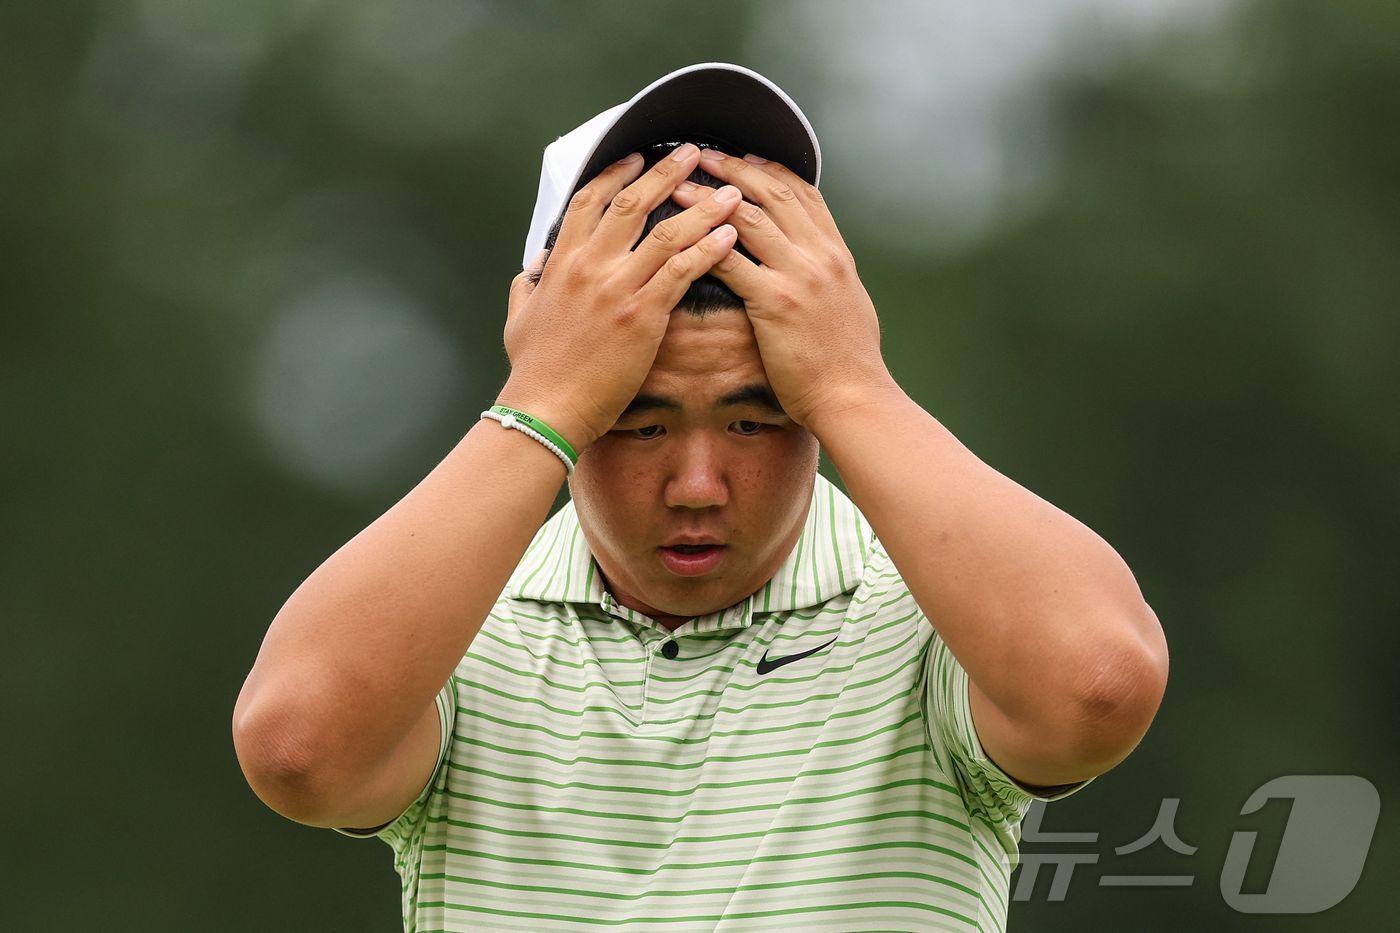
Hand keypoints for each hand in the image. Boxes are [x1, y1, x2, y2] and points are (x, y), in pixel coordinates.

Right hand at [498, 143, 743, 449]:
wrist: (546, 407)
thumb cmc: (533, 369)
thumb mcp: (519, 318)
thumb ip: (528, 285)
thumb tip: (534, 268)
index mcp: (562, 261)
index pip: (590, 200)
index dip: (617, 173)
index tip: (639, 157)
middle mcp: (590, 265)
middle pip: (633, 203)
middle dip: (667, 173)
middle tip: (694, 154)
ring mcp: (617, 288)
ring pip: (667, 233)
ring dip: (703, 209)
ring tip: (731, 194)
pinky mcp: (642, 315)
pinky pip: (683, 271)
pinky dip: (709, 250)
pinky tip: (729, 238)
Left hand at [668, 150, 896, 430]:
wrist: (854, 396)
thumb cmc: (848, 363)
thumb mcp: (849, 305)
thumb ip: (829, 278)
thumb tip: (817, 268)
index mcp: (836, 254)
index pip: (804, 194)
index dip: (771, 170)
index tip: (745, 157)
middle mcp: (820, 256)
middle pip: (774, 194)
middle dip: (735, 170)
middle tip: (703, 155)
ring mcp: (799, 276)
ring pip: (749, 219)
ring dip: (710, 199)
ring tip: (679, 187)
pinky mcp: (775, 302)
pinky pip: (731, 262)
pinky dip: (702, 244)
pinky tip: (678, 236)